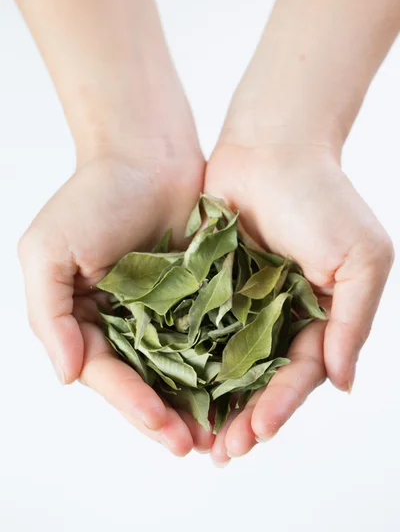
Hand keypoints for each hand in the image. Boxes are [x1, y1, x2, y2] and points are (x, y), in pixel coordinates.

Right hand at [18, 144, 214, 455]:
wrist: (146, 152)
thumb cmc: (92, 196)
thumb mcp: (47, 252)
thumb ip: (48, 315)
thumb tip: (67, 375)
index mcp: (85, 318)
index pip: (107, 372)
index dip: (131, 403)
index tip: (162, 425)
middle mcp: (125, 320)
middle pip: (146, 380)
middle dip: (167, 415)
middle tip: (195, 446)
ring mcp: (165, 309)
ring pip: (182, 367)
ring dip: (198, 401)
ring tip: (222, 434)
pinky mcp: (200, 292)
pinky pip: (211, 333)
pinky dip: (223, 362)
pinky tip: (241, 386)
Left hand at [205, 138, 393, 464]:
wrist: (272, 146)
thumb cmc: (323, 197)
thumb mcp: (361, 258)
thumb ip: (354, 321)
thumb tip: (341, 383)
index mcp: (319, 313)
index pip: (299, 372)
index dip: (280, 404)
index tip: (257, 432)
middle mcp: (279, 312)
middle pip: (259, 376)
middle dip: (243, 414)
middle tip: (221, 451)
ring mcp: (242, 299)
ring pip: (224, 359)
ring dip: (212, 397)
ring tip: (195, 434)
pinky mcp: (208, 282)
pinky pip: (195, 325)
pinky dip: (186, 355)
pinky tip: (169, 383)